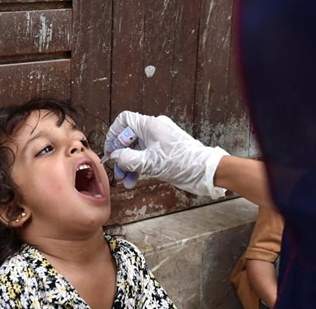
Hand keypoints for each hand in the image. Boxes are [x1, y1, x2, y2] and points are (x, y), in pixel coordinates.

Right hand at [104, 111, 227, 197]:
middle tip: (118, 171)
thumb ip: (128, 159)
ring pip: (137, 150)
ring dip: (129, 165)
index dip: (114, 134)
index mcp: (150, 125)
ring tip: (126, 181)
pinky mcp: (164, 153)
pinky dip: (139, 167)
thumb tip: (115, 157)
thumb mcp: (150, 163)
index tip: (110, 151)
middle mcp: (154, 130)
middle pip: (129, 138)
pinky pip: (146, 157)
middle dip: (121, 155)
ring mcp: (159, 142)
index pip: (124, 120)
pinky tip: (134, 180)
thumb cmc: (182, 162)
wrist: (205, 171)